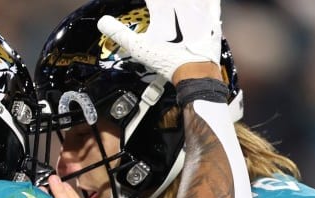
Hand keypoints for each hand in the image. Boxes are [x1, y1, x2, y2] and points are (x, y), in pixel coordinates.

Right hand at [98, 0, 221, 82]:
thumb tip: (102, 22)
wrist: (195, 73)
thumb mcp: (139, 47)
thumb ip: (120, 33)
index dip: (146, 2)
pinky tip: (204, 2)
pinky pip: (212, 2)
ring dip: (184, 2)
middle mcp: (182, 4)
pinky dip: (208, 1)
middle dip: (165, 3)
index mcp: (163, 7)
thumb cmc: (168, 60)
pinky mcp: (212, 17)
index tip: (148, 5)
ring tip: (177, 6)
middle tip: (159, 6)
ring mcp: (199, 9)